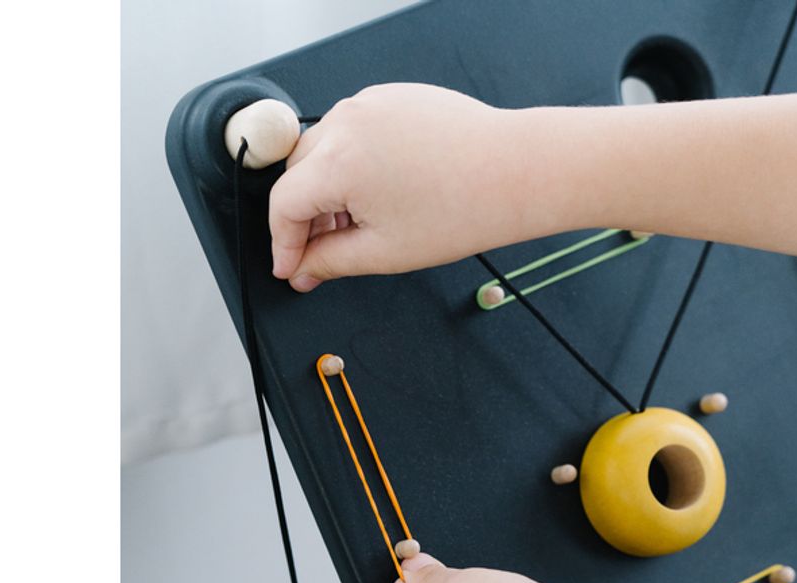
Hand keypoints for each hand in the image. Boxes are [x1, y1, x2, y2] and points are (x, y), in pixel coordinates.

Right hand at [268, 84, 542, 290]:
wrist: (514, 173)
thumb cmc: (461, 211)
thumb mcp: (385, 252)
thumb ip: (331, 262)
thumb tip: (302, 270)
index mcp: (338, 163)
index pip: (283, 204)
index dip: (282, 243)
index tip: (290, 268)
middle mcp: (346, 123)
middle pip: (297, 173)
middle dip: (303, 217)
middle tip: (321, 255)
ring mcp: (368, 103)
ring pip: (323, 151)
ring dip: (326, 189)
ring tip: (358, 226)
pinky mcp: (391, 97)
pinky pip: (353, 132)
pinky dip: (352, 164)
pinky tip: (379, 195)